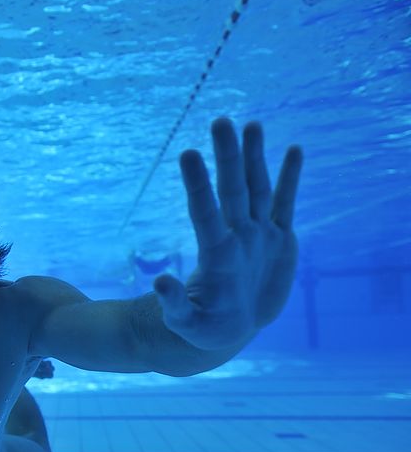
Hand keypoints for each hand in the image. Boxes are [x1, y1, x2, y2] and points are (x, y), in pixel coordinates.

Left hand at [153, 118, 302, 350]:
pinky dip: (289, 179)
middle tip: (220, 121)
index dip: (198, 184)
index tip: (188, 153)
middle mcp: (236, 238)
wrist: (229, 329)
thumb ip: (173, 306)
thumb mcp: (186, 324)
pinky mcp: (280, 240)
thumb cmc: (203, 328)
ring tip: (250, 125)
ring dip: (255, 157)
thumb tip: (158, 282)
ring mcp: (258, 236)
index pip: (204, 213)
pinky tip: (292, 150)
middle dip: (228, 157)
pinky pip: (285, 204)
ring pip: (257, 189)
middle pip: (232, 191)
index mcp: (216, 256)